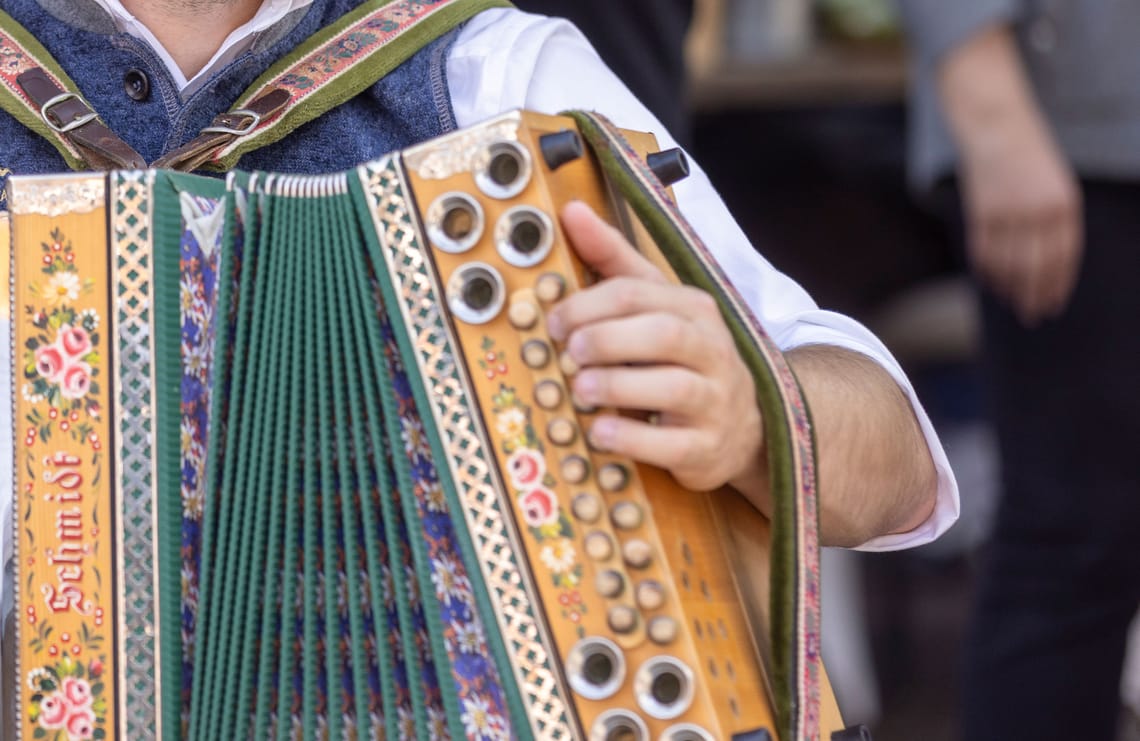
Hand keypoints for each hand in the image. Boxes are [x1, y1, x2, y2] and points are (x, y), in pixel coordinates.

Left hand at [545, 201, 764, 493]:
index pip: (639, 293)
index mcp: (693, 309)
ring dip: (618, 385)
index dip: (588, 304)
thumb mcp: (655, 304)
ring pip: (674, 386)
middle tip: (570, 351)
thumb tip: (572, 211)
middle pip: (663, 334)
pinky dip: (632, 437)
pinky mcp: (706, 446)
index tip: (553, 321)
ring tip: (580, 389)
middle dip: (609, 339)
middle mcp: (711, 350)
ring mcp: (714, 400)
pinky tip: (599, 431)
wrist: (743, 425)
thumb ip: (613, 260)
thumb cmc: (683, 358)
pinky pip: (672, 443)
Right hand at [939, 25, 1083, 325]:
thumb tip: (1047, 268)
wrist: (997, 126)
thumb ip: (1055, 223)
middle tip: (1031, 315)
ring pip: (1008, 264)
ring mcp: (1008, 212)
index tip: (1051, 305)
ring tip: (1010, 301)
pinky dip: (986, 270)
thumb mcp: (1054, 186)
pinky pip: (984, 251)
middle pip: (1035, 267)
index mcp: (1064, 203)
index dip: (1057, 285)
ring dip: (1009, 287)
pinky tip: (990, 282)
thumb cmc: (1029, 158)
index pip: (1063, 257)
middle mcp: (1038, 211)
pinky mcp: (982, 211)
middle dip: (1033, 295)